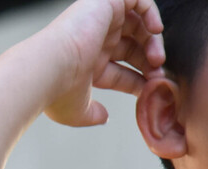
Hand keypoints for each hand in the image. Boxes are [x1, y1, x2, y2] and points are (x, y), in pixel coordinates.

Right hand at [39, 0, 163, 126]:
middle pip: (131, 47)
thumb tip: (104, 118)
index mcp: (87, 63)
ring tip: (157, 59)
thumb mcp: (77, 111)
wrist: (49, 67)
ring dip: (152, 41)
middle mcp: (93, 41)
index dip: (137, 79)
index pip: (119, 69)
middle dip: (148, 61)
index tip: (149, 90)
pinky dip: (151, 13)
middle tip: (157, 74)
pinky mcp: (105, 4)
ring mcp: (100, 21)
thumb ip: (92, 114)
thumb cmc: (57, 90)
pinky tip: (155, 31)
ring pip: (138, 24)